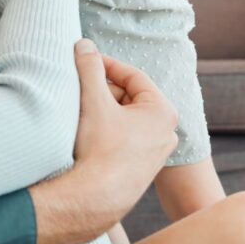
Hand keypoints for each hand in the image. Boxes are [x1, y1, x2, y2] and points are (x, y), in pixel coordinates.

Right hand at [28, 40, 178, 243]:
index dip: (106, 64)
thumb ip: (90, 68)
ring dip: (103, 109)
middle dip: (103, 89)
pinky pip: (124, 136)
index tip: (84, 61)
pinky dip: (106, 128)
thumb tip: (84, 45)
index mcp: (163, 112)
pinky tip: (86, 132)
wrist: (96, 198)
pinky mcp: (141, 168)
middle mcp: (166, 132)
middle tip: (78, 86)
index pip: (133, 75)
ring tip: (79, 109)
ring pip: (125, 117)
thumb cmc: (100, 148)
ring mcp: (155, 153)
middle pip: (129, 96)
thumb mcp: (94, 100)